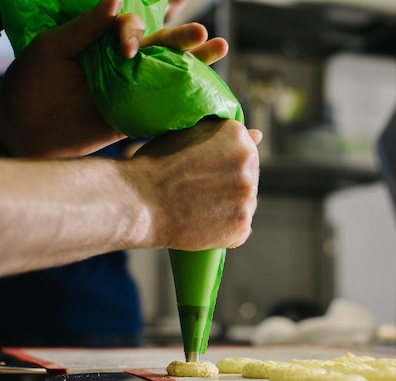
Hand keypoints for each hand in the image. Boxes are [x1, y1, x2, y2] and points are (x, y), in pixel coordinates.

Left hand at [0, 0, 228, 157]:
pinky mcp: (135, 116)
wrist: (27, 132)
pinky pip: (164, 107)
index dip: (135, 33)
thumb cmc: (32, 84)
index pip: (132, 28)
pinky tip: (205, 90)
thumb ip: (87, 27)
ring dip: (194, 63)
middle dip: (183, 39)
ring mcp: (131, 91)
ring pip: (168, 74)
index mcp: (104, 42)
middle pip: (160, 47)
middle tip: (202, 32)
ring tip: (219, 48)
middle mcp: (123, 64)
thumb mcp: (54, 47)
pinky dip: (185, 100)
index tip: (126, 49)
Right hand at [125, 120, 261, 250]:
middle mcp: (248, 162)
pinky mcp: (242, 224)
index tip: (206, 174)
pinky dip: (225, 232)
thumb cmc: (154, 166)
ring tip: (198, 209)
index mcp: (236, 135)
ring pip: (246, 205)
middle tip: (199, 193)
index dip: (224, 166)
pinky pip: (240, 230)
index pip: (246, 153)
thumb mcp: (186, 135)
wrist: (137, 201)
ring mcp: (248, 195)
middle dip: (230, 187)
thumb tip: (258, 135)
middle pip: (250, 179)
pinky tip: (202, 225)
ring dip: (229, 209)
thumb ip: (222, 133)